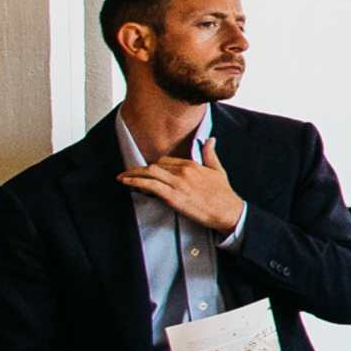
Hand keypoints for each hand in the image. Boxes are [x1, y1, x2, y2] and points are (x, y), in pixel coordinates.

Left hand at [117, 146, 245, 235]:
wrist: (228, 211)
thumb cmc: (224, 194)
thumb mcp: (218, 170)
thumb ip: (210, 154)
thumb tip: (210, 139)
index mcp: (192, 164)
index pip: (166, 160)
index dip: (154, 166)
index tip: (146, 171)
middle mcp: (183, 171)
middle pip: (155, 166)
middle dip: (139, 169)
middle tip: (128, 174)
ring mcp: (177, 183)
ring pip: (149, 173)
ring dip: (132, 174)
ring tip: (122, 177)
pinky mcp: (173, 196)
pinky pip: (150, 185)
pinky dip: (135, 182)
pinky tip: (126, 183)